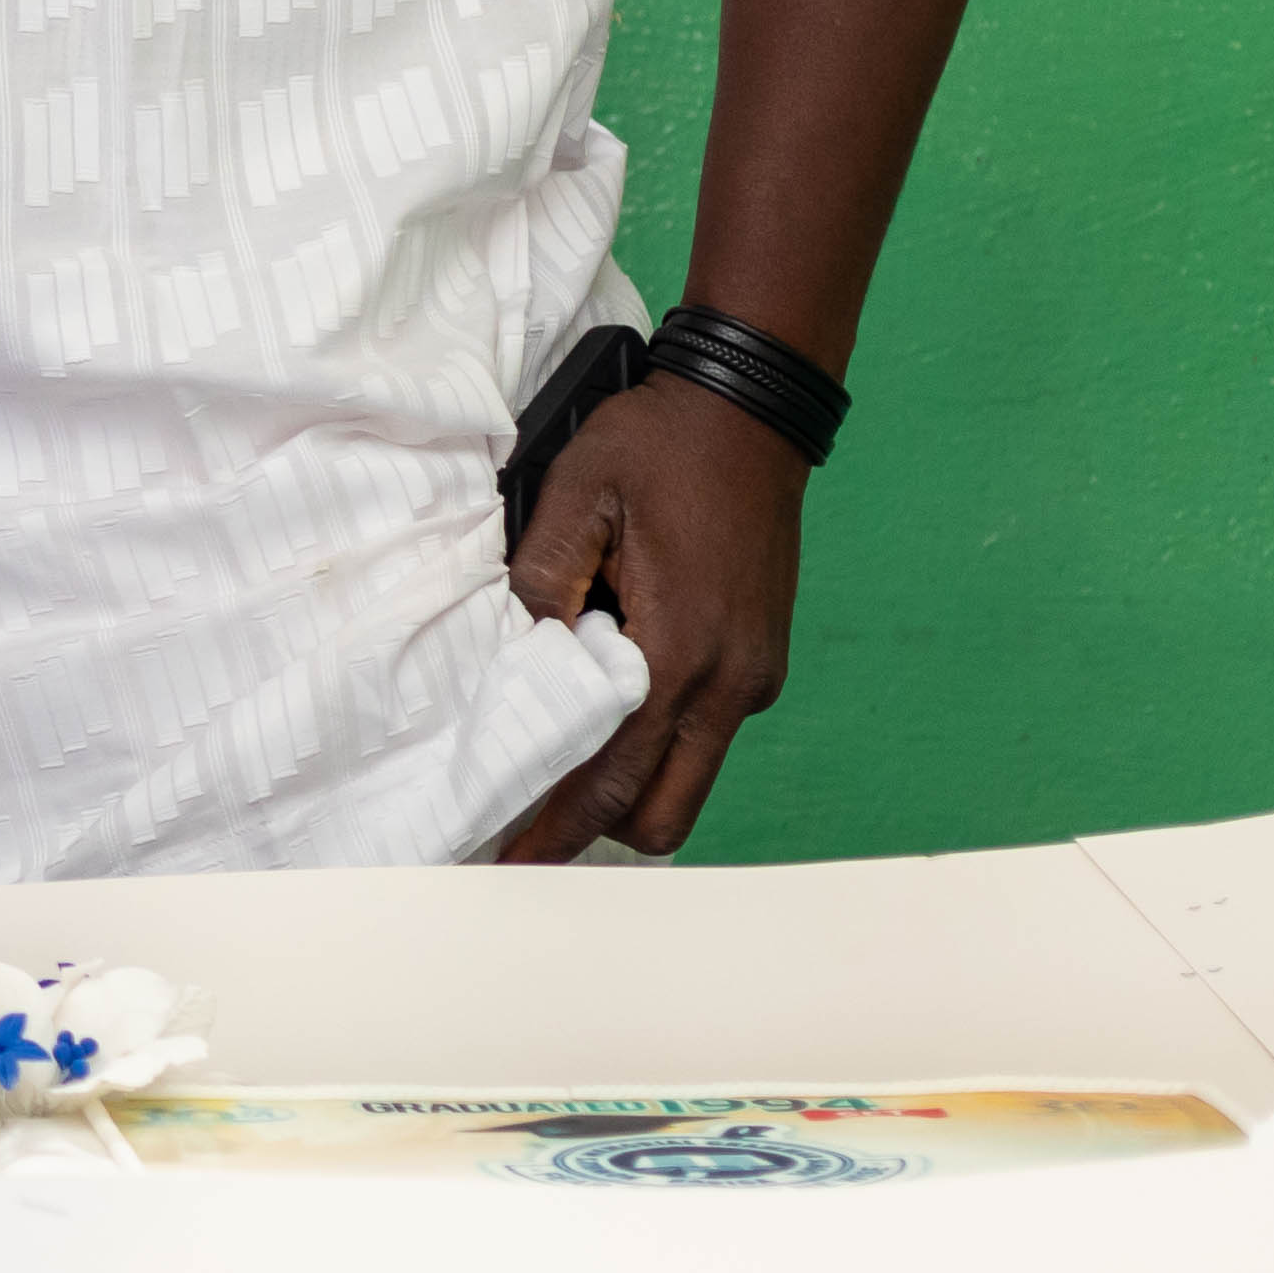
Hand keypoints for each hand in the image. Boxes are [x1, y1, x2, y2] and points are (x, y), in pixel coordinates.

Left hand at [490, 371, 809, 858]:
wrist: (752, 410)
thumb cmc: (659, 444)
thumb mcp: (573, 494)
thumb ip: (539, 582)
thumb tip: (512, 662)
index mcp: (681, 650)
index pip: (612, 776)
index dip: (559, 828)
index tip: (513, 863)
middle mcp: (731, 681)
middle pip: (664, 811)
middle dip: (597, 828)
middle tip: (527, 823)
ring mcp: (755, 675)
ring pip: (689, 777)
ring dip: (628, 781)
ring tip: (556, 749)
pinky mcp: (762, 661)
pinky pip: (704, 732)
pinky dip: (656, 738)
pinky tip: (607, 694)